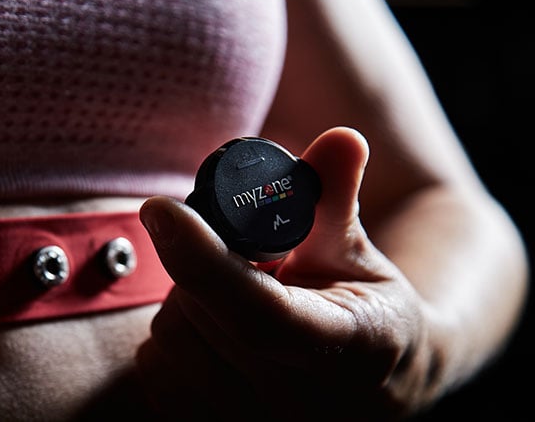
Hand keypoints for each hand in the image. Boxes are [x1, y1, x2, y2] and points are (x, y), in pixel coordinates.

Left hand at [137, 127, 437, 420]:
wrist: (379, 383)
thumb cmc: (364, 305)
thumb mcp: (357, 249)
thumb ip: (336, 196)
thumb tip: (342, 139)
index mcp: (355, 349)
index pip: (262, 312)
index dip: (204, 260)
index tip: (161, 208)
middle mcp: (306, 405)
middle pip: (202, 315)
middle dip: (203, 268)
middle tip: (243, 259)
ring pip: (170, 341)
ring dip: (186, 304)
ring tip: (235, 299)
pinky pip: (155, 373)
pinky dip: (170, 341)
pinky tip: (214, 332)